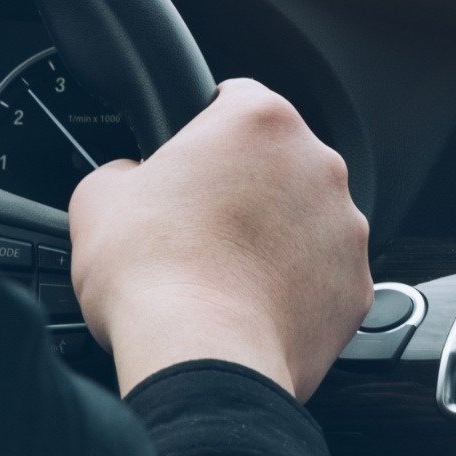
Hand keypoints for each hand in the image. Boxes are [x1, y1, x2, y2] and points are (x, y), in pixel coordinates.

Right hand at [68, 78, 372, 398]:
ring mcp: (346, 226)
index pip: (237, 98)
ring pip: (307, 218)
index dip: (204, 128)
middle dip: (245, 186)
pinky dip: (297, 286)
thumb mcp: (100, 198)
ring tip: (226, 272)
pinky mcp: (356, 283)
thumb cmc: (154, 273)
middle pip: (279, 161)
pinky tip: (254, 305)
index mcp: (261, 122)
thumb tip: (130, 180)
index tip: (188, 158)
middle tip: (199, 225)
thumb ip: (123, 170)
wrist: (202, 357)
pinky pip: (324, 274)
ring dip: (275, 235)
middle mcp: (319, 165)